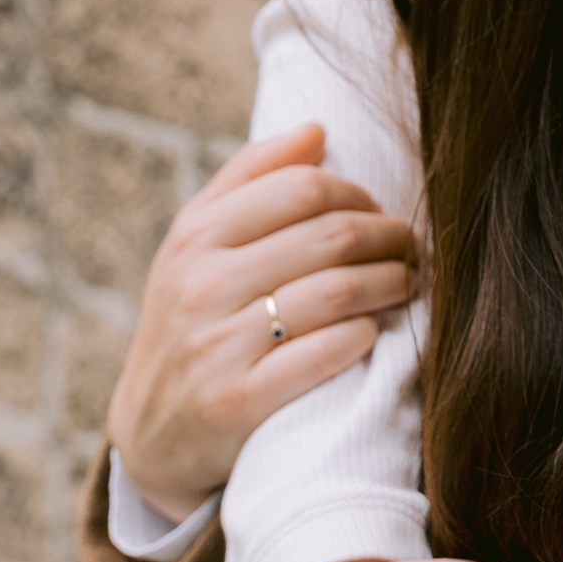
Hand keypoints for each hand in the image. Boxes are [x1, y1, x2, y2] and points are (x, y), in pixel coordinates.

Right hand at [107, 125, 418, 517]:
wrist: (152, 432)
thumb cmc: (191, 319)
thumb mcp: (197, 244)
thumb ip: (251, 178)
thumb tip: (317, 128)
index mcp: (195, 237)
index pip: (301, 188)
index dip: (357, 194)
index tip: (378, 210)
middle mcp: (201, 285)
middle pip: (329, 235)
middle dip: (388, 235)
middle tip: (411, 246)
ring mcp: (217, 345)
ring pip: (337, 291)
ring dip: (391, 282)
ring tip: (406, 282)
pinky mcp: (238, 402)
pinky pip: (326, 353)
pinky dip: (364, 336)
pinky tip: (374, 332)